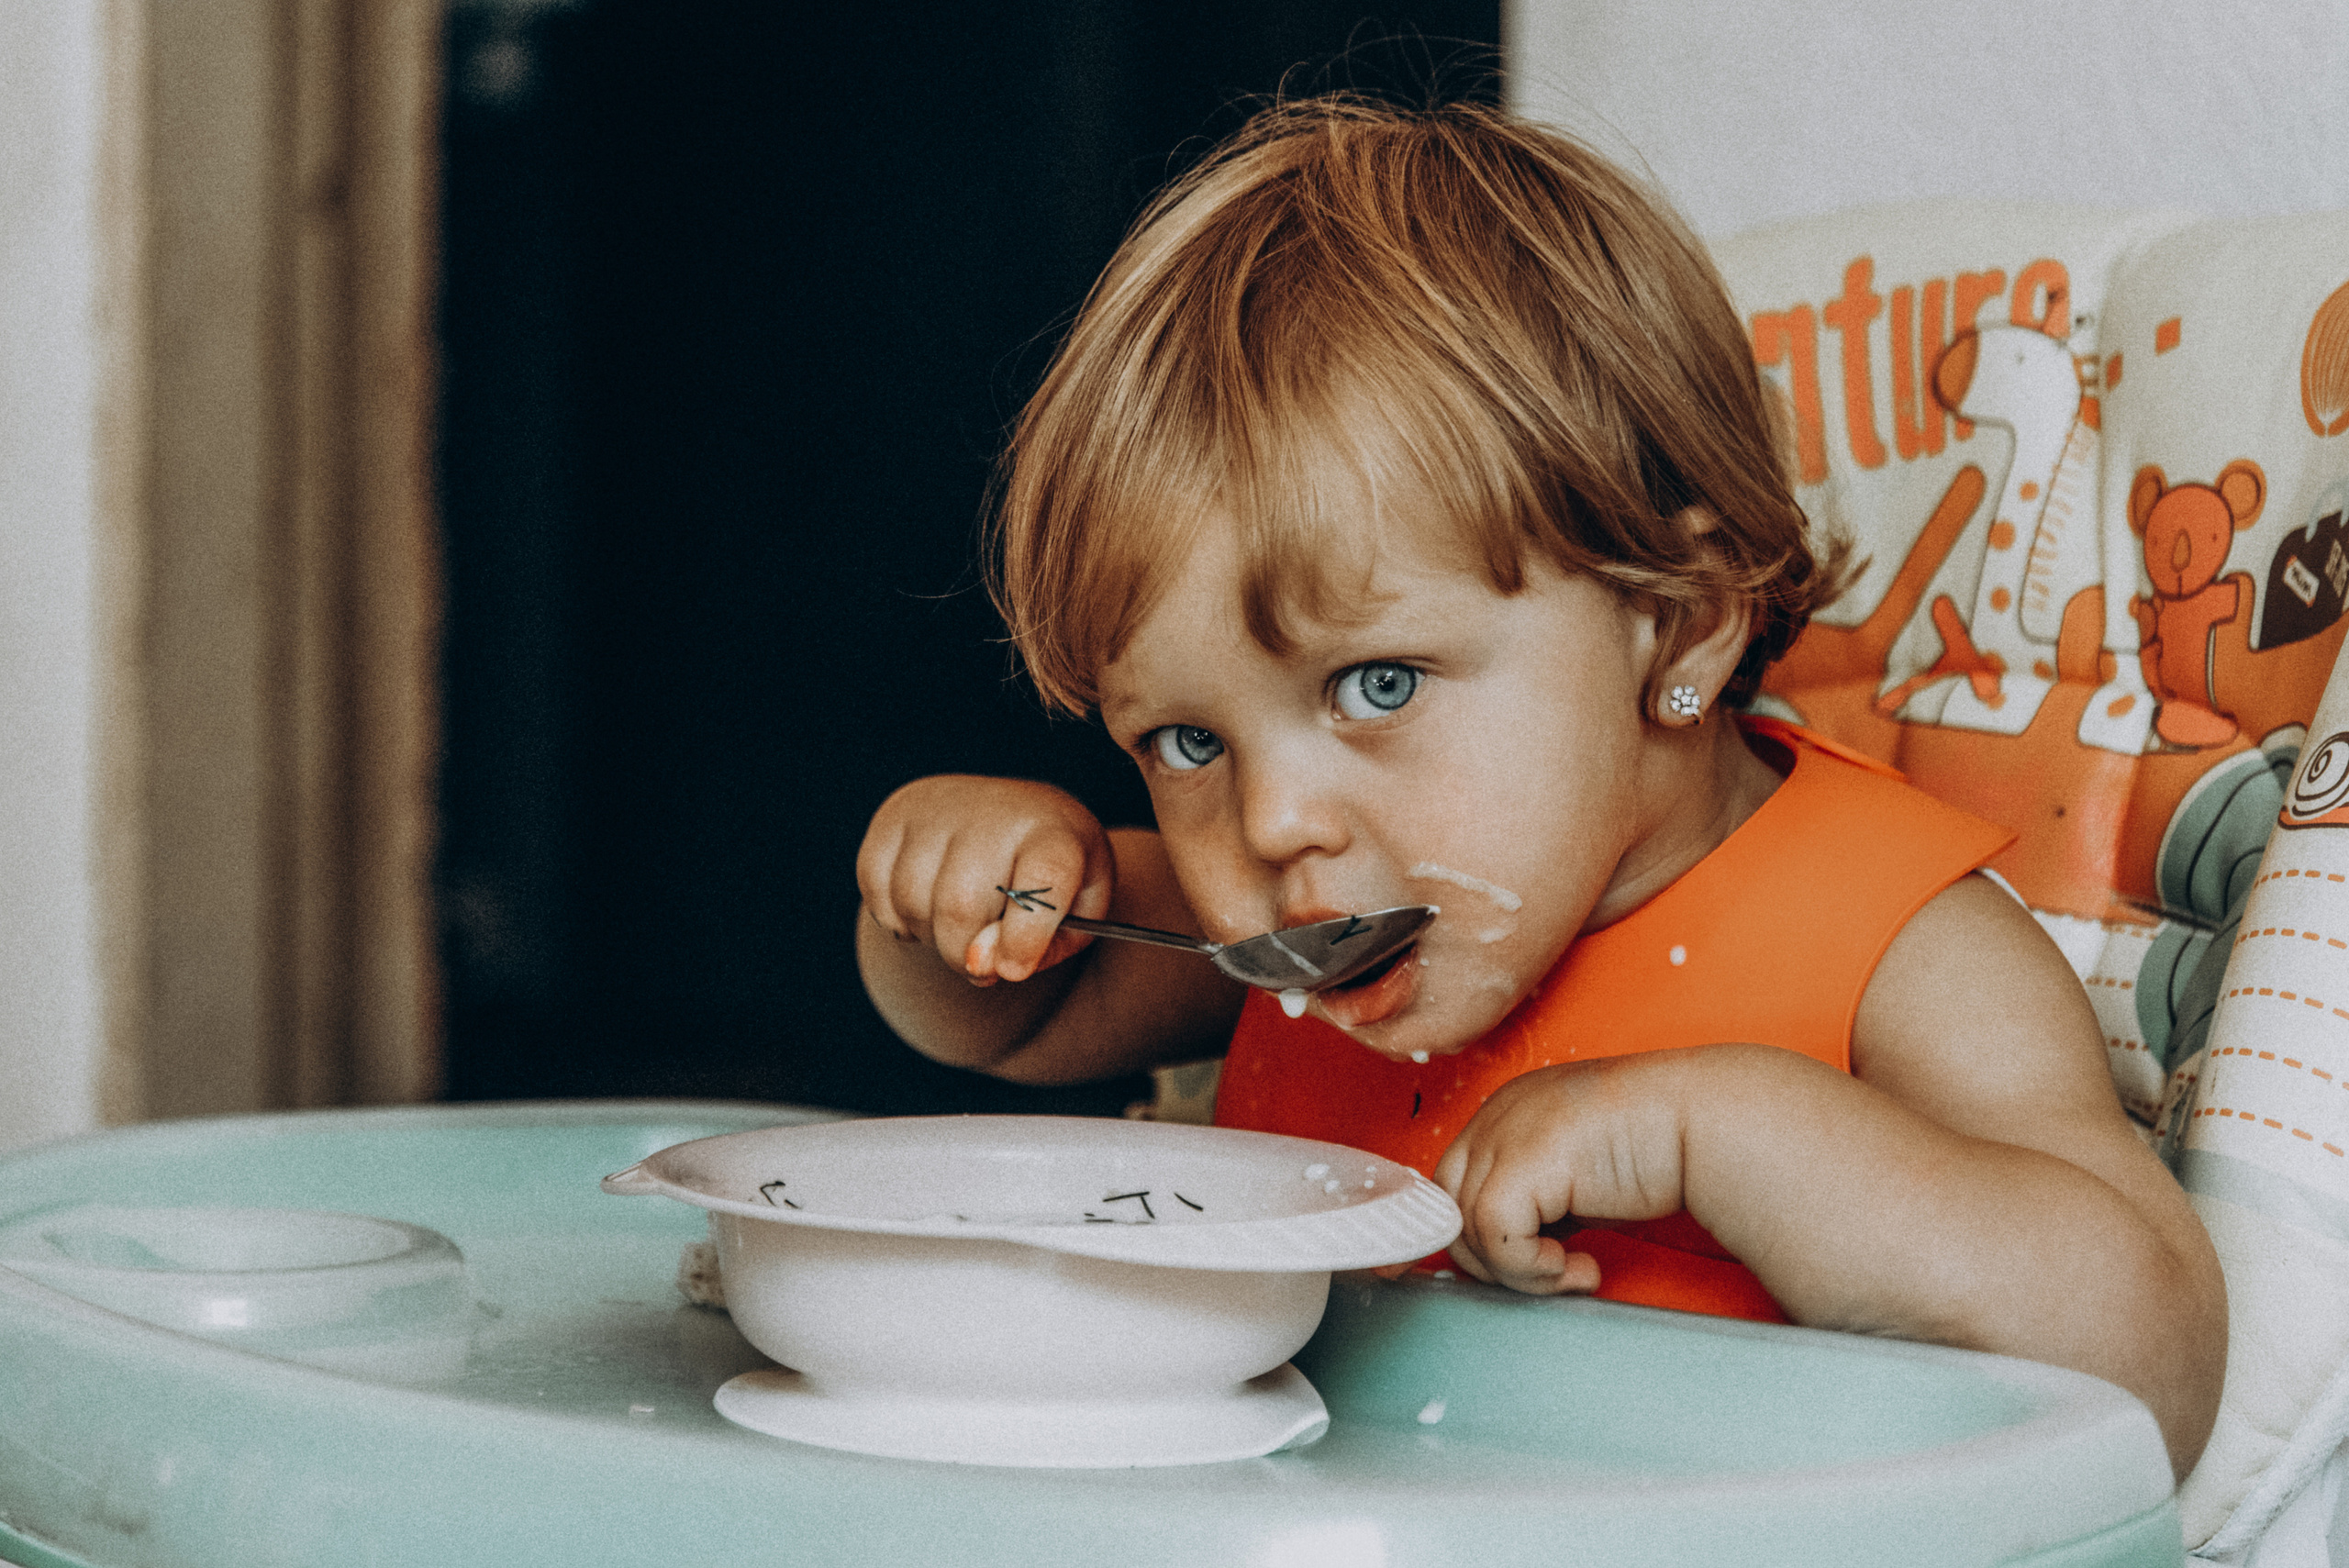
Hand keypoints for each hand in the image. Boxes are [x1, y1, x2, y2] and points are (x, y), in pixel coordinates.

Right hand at [857, 775, 1114, 986]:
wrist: (1012, 821)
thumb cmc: (1048, 882)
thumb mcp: (1075, 919)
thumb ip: (1040, 950)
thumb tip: (979, 961)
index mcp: (1054, 831)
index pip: (1044, 877)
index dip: (1025, 936)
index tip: (1013, 970)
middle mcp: (994, 809)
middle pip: (961, 903)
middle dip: (964, 954)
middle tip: (979, 960)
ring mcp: (938, 807)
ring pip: (912, 901)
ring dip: (930, 937)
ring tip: (956, 926)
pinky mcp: (894, 816)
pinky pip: (877, 889)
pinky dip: (896, 919)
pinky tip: (925, 908)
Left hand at [1433, 1056, 1692, 1294]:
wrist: (1707, 1124)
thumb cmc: (1659, 1150)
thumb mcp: (1578, 1178)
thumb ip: (1534, 1203)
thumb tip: (1504, 1254)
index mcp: (1506, 1113)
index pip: (1455, 1185)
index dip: (1483, 1235)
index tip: (1530, 1263)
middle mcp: (1495, 1117)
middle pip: (1449, 1207)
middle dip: (1491, 1258)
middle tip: (1549, 1274)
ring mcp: (1504, 1133)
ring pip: (1467, 1229)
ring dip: (1519, 1272)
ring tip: (1572, 1273)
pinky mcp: (1523, 1161)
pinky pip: (1494, 1235)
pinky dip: (1530, 1267)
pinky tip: (1577, 1266)